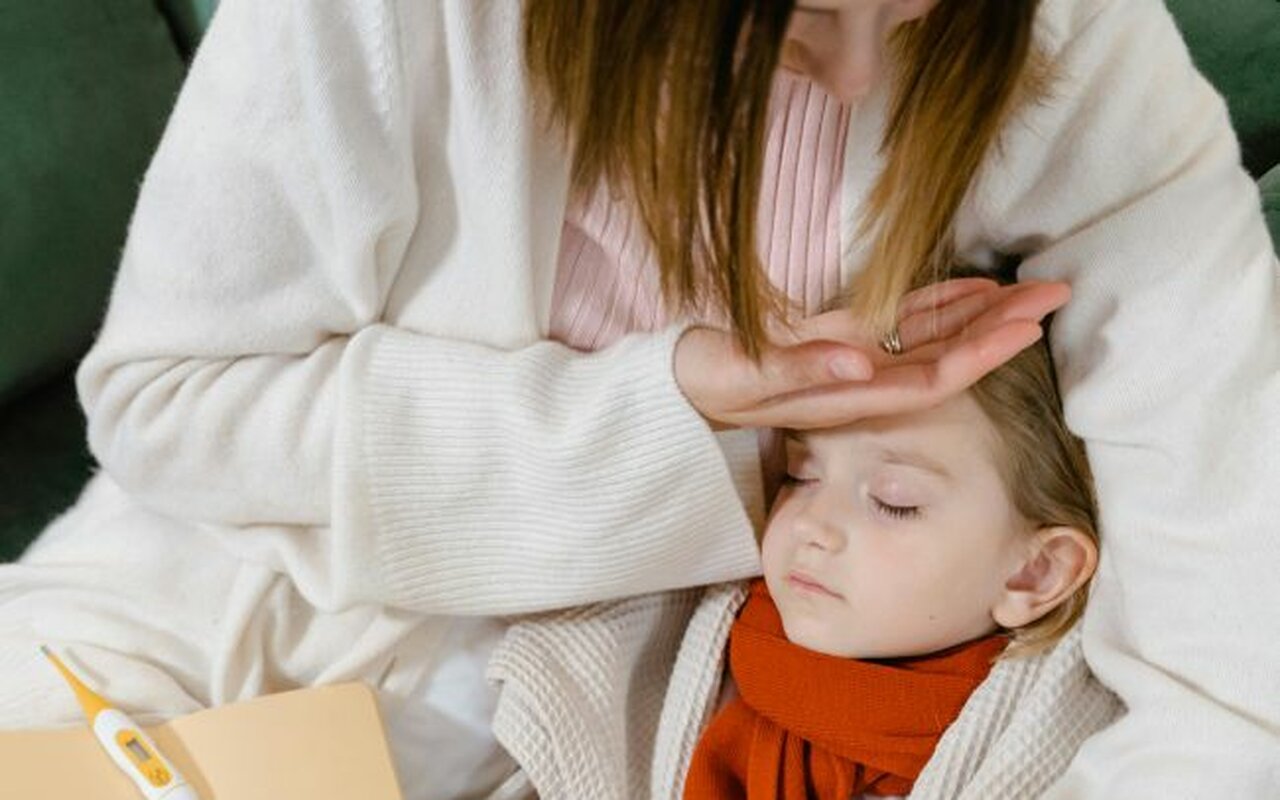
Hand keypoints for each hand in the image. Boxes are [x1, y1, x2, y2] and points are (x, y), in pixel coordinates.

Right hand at [673, 278, 1069, 429]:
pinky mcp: (841, 338)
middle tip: (1056, 294)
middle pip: (947, 356)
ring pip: (932, 336)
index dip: (980, 354)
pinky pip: (901, 322)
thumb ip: (798, 369)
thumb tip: (859, 363)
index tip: (1026, 328)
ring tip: (1031, 290)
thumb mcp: (744, 374)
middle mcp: (862, 378)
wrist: (682, 385)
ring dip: (982, 315)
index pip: (929, 376)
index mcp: (847, 392)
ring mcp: (855, 358)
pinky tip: (975, 290)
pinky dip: (940, 305)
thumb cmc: (708, 380)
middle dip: (1001, 329)